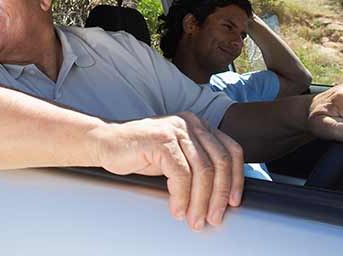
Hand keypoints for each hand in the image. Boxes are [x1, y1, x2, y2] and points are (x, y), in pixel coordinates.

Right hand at [91, 112, 243, 230]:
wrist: (105, 142)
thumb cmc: (140, 152)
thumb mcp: (176, 156)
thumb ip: (197, 165)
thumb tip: (220, 195)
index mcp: (198, 125)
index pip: (231, 151)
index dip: (237, 179)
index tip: (234, 202)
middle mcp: (191, 123)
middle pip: (220, 162)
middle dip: (220, 196)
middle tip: (213, 218)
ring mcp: (176, 129)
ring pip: (202, 171)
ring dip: (200, 201)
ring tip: (194, 219)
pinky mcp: (161, 140)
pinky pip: (181, 174)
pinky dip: (181, 197)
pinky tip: (177, 209)